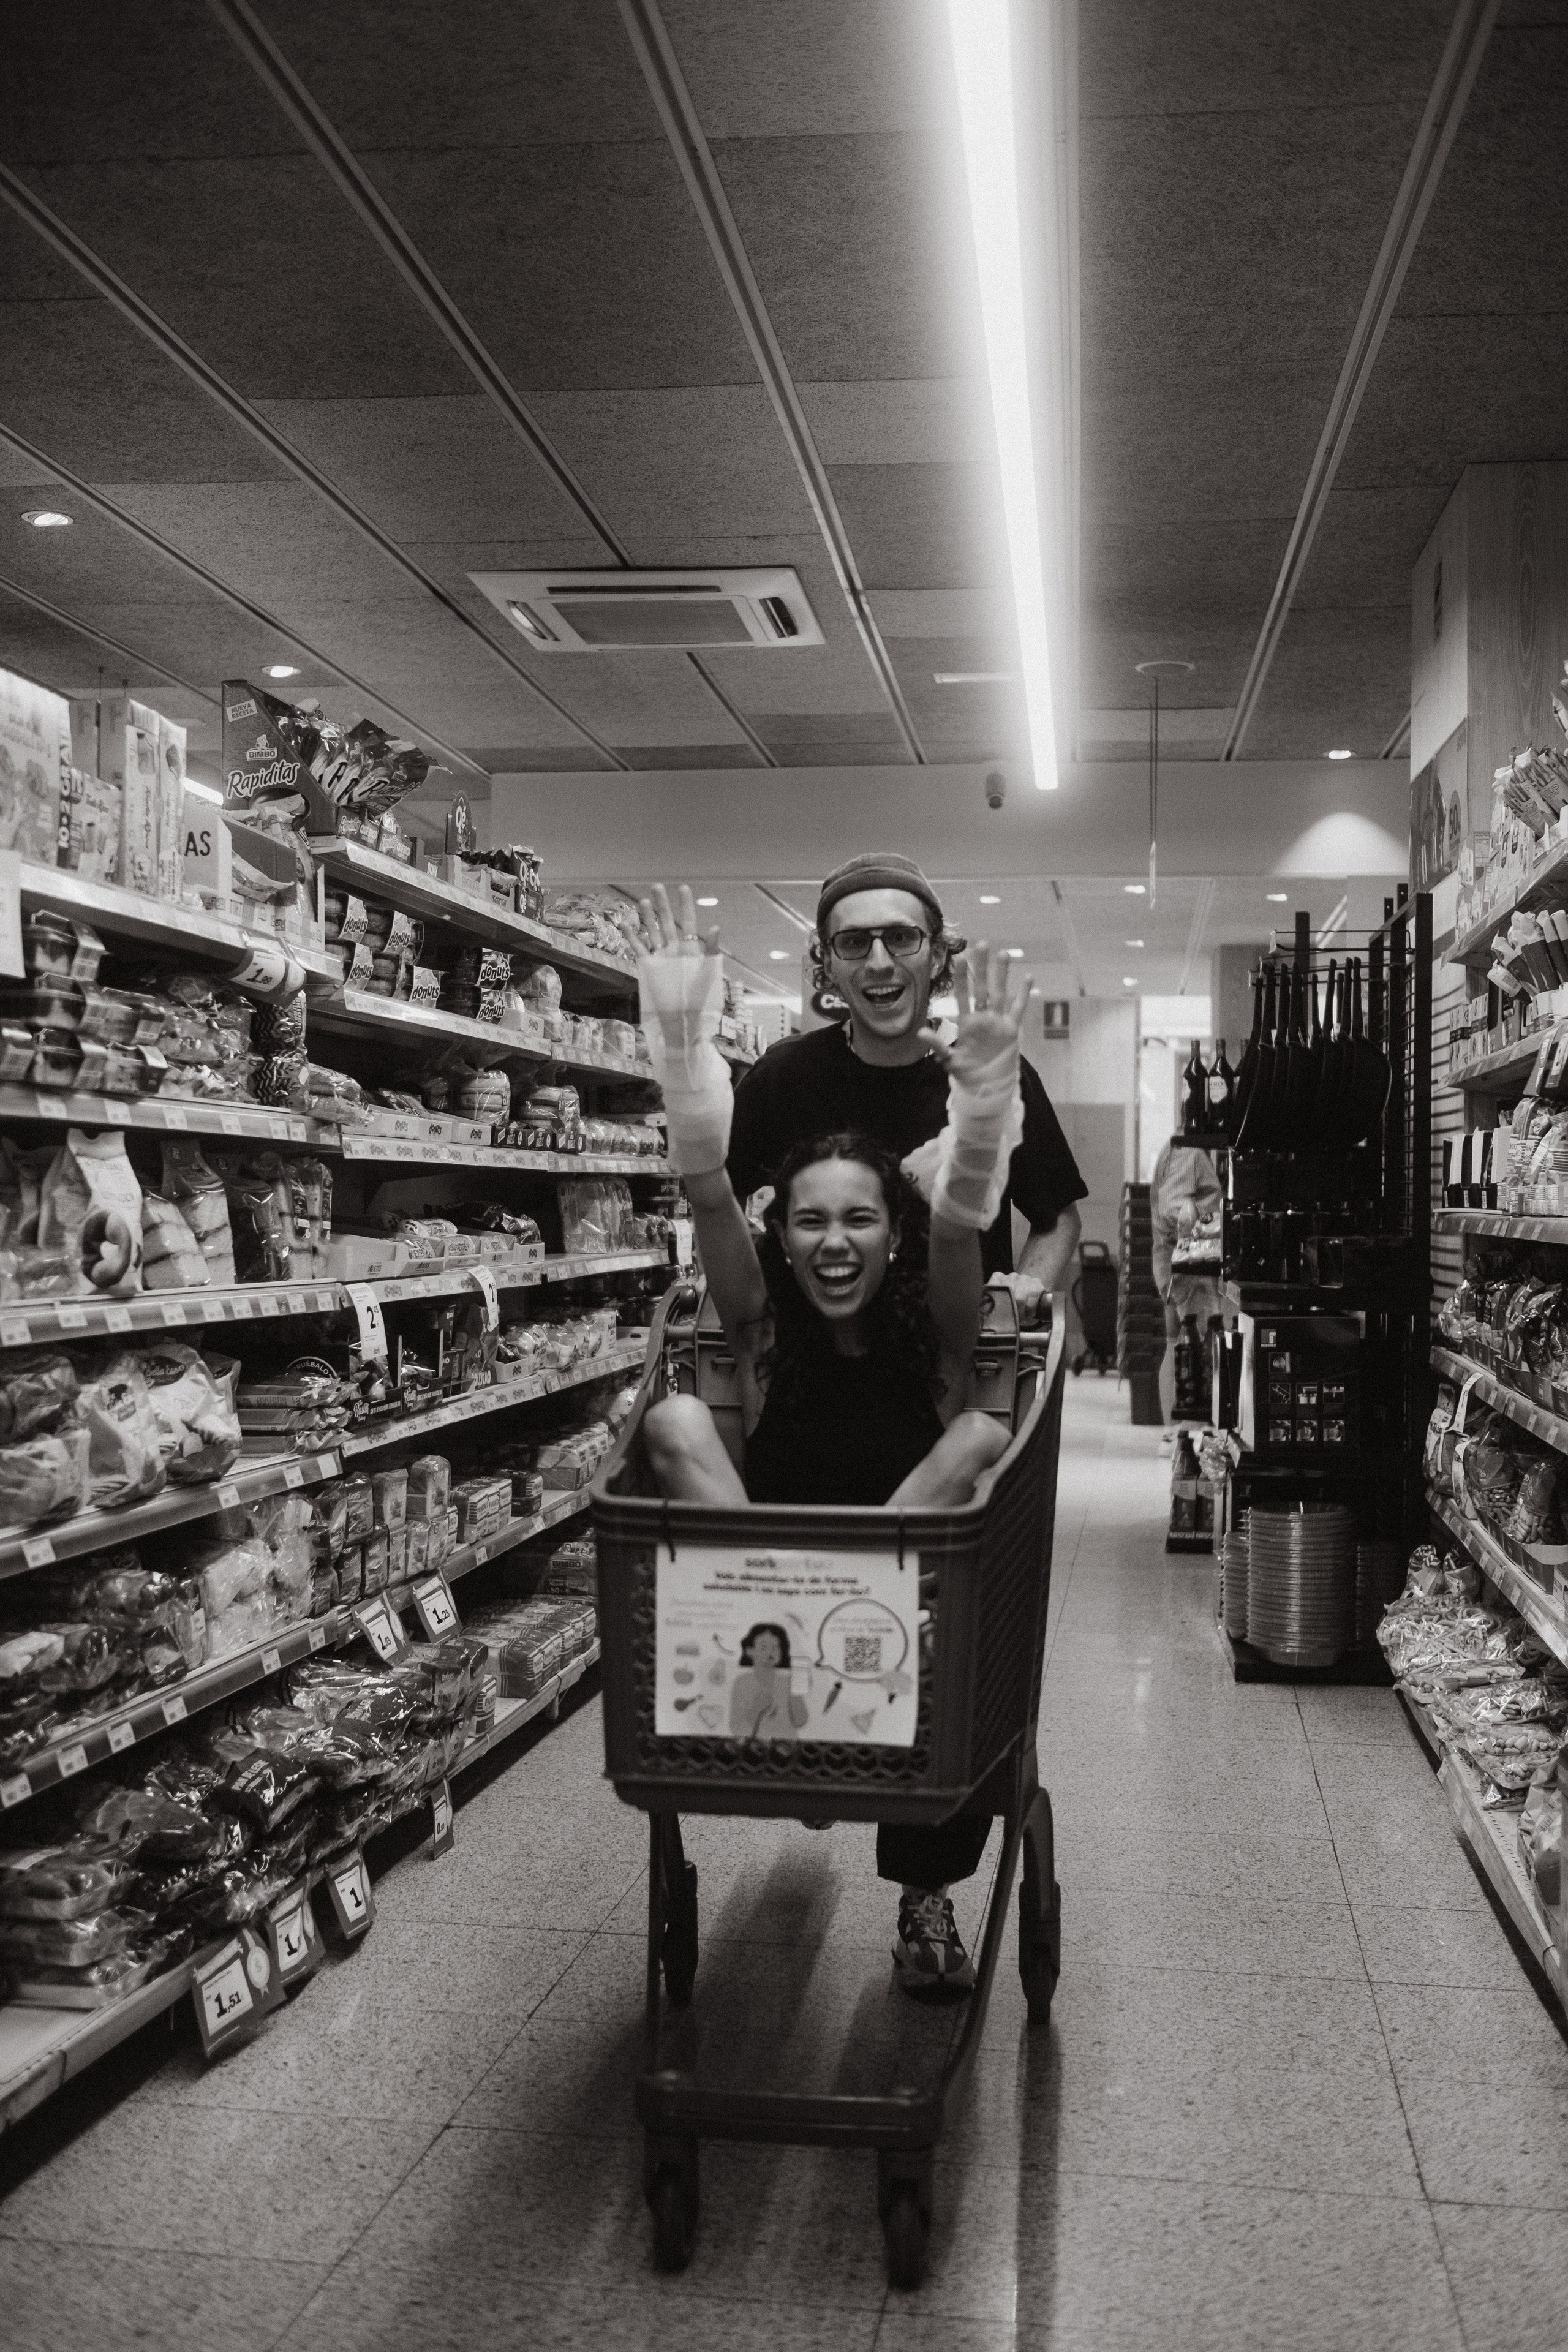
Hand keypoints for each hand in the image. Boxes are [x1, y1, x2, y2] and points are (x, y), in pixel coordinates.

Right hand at [631, 883, 724, 1058]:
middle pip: (667, 922)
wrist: (684, 1020)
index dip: (685, 905)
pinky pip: (638, 949)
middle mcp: (675, 950)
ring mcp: (661, 958)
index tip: (683, 887)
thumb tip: (716, 926)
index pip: (688, 922)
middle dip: (663, 904)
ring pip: (652, 931)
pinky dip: (632, 937)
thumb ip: (712, 949)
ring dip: (647, 916)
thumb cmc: (700, 1000)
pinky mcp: (649, 967)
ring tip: (644, 900)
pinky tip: (625, 924)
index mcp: (691, 949)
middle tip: (657, 886)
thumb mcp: (709, 972)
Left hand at [918, 944, 1033, 1081]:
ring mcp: (998, 1021)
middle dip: (981, 967)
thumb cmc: (965, 1070)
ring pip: (1001, 993)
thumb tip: (920, 1032)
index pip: (963, 995)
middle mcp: (982, 1017)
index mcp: (967, 1022)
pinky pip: (1019, 1009)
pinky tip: (1028, 977)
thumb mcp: (949, 1059)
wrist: (985, 1084)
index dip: (961, 978)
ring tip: (1004, 953)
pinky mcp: (1012, 1029)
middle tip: (982, 944)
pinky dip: (1024, 994)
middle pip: (982, 988)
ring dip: (1002, 974)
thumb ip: (937, 1044)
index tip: (959, 958)